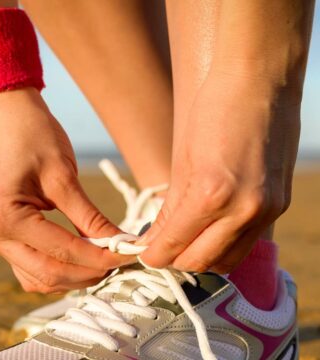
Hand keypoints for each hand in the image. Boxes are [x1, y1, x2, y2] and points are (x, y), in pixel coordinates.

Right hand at [0, 88, 129, 292]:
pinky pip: (28, 267)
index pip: (60, 250)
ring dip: (71, 276)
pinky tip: (78, 258)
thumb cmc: (34, 135)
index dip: (99, 257)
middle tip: (120, 262)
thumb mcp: (64, 176)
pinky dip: (55, 268)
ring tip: (102, 262)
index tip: (129, 255)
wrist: (7, 116)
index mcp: (2, 214)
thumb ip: (90, 218)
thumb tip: (121, 246)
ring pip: (36, 278)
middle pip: (47, 273)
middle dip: (87, 272)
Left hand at [141, 70, 299, 272]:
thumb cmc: (214, 110)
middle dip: (175, 260)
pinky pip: (248, 241)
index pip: (175, 246)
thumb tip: (157, 238)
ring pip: (228, 259)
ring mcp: (267, 210)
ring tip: (184, 240)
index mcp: (210, 195)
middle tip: (160, 249)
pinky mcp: (280, 205)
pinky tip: (209, 229)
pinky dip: (225, 243)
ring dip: (202, 257)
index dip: (154, 255)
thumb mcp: (183, 160)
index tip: (143, 253)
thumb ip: (171, 207)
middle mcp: (243, 210)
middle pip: (201, 262)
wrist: (260, 81)